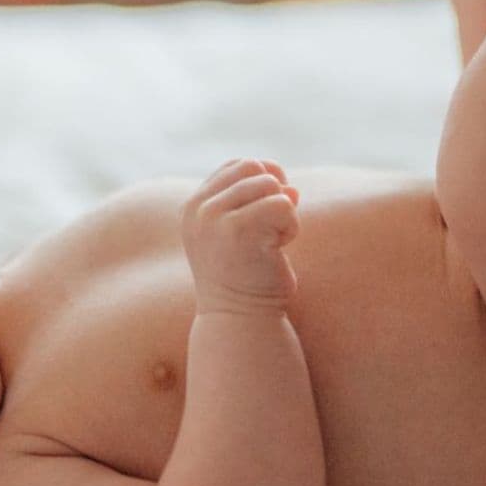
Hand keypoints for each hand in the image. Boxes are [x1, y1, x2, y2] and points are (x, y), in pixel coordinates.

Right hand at [182, 158, 300, 315]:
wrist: (240, 320)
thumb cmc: (248, 279)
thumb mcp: (245, 233)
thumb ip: (260, 203)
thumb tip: (291, 188)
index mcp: (194, 206)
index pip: (237, 165)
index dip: (265, 181)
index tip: (267, 216)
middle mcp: (198, 208)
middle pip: (254, 168)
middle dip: (274, 195)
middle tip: (271, 232)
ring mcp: (213, 217)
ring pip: (270, 184)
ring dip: (284, 213)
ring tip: (272, 244)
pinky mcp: (236, 229)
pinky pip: (282, 205)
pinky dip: (291, 227)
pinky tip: (278, 250)